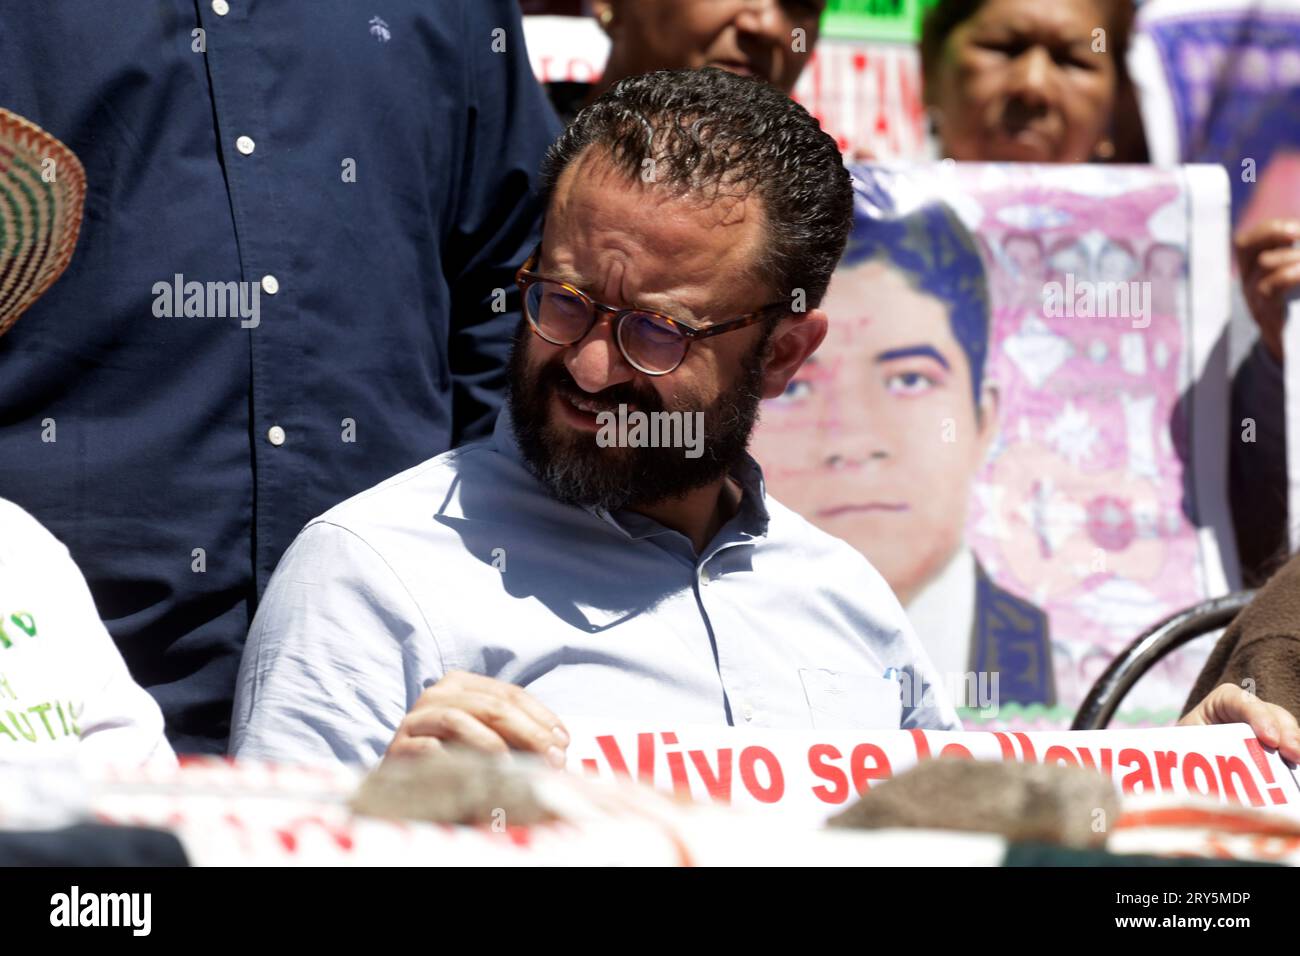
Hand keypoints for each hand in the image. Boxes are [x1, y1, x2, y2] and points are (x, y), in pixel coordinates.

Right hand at [385, 670, 569, 766]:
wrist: (402, 789)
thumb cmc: (454, 760)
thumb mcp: (488, 739)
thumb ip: (517, 734)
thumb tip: (560, 747)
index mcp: (461, 684)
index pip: (510, 694)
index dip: (541, 717)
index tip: (564, 742)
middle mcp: (436, 694)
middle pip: (491, 706)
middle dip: (528, 732)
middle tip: (552, 759)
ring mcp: (415, 719)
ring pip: (459, 719)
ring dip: (494, 743)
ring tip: (518, 767)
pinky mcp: (398, 748)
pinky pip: (429, 748)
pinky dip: (456, 759)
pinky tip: (479, 775)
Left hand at [1178, 682, 1299, 761]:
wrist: (1187, 759)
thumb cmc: (1184, 747)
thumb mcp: (1185, 745)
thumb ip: (1199, 751)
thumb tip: (1212, 772)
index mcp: (1223, 701)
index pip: (1243, 701)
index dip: (1259, 716)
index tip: (1269, 739)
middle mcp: (1249, 711)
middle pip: (1274, 714)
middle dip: (1287, 733)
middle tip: (1294, 755)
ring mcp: (1265, 727)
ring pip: (1287, 731)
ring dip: (1295, 746)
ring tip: (1298, 762)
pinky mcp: (1274, 746)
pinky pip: (1289, 748)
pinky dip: (1293, 758)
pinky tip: (1295, 772)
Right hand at [1235, 218, 1299, 363]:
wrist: (1296, 350)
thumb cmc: (1298, 309)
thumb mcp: (1292, 281)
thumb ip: (1292, 261)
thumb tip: (1299, 236)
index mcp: (1253, 272)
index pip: (1248, 241)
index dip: (1270, 229)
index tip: (1296, 230)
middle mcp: (1247, 282)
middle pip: (1245, 245)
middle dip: (1274, 232)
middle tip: (1298, 234)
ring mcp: (1253, 297)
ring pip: (1265, 263)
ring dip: (1294, 255)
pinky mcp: (1266, 312)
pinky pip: (1271, 285)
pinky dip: (1291, 273)